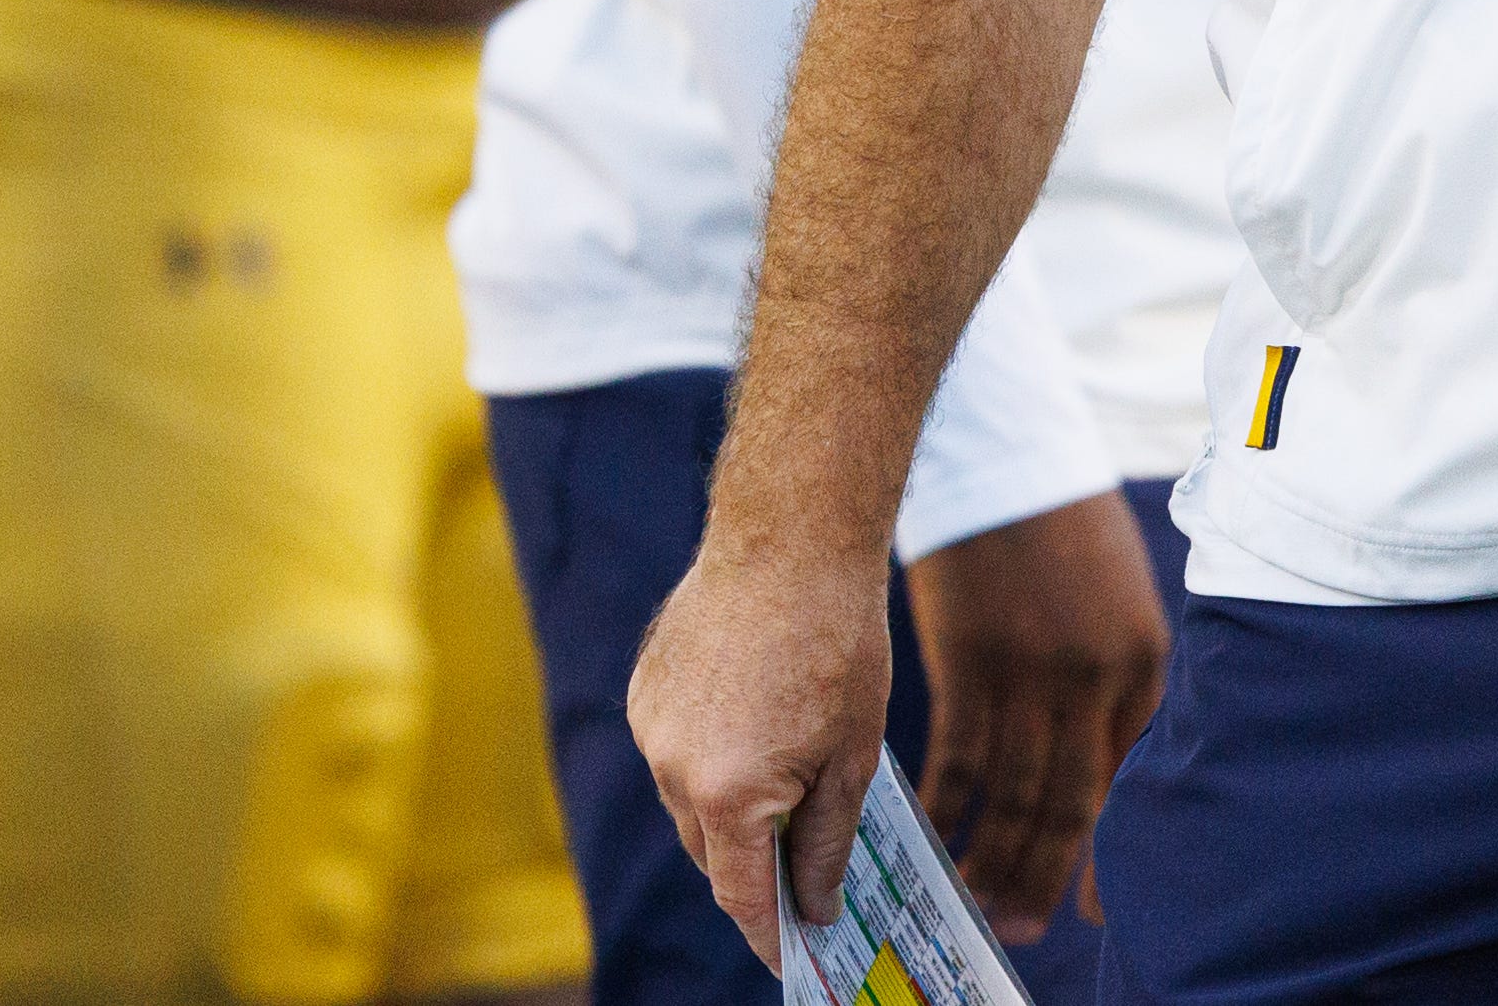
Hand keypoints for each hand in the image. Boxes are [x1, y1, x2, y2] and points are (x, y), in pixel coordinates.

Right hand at [631, 529, 896, 967]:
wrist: (791, 540)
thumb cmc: (838, 643)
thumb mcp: (852, 756)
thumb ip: (826, 842)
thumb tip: (814, 907)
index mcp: (728, 795)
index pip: (741, 896)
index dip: (769, 933)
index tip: (792, 957)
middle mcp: (673, 770)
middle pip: (713, 853)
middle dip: (754, 868)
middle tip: (802, 870)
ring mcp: (651, 728)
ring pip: (691, 802)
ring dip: (731, 806)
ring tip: (788, 774)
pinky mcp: (644, 691)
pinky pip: (675, 751)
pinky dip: (710, 756)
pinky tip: (755, 721)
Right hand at [904, 491, 1170, 940]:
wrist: (1003, 455)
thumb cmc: (1066, 526)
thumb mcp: (1121, 598)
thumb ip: (1119, 680)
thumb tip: (1107, 764)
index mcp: (1139, 660)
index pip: (1126, 780)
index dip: (1106, 854)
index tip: (1092, 910)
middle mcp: (1091, 677)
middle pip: (1068, 802)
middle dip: (1044, 875)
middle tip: (1023, 928)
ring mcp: (1027, 672)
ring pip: (1010, 793)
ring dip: (990, 856)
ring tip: (976, 902)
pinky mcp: (966, 663)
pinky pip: (958, 758)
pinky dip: (945, 806)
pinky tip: (935, 839)